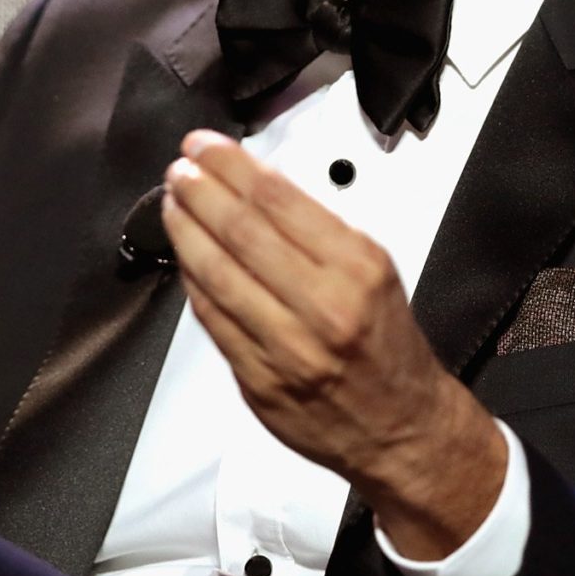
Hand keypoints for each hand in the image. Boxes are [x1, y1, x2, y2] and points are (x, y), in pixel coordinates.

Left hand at [160, 129, 506, 558]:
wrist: (401, 428)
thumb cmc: (387, 345)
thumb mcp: (375, 271)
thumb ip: (318, 232)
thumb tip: (254, 188)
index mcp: (357, 268)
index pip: (279, 199)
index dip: (232, 166)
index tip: (208, 147)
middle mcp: (324, 306)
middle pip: (242, 231)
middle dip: (202, 191)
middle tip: (182, 168)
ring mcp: (287, 348)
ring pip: (218, 275)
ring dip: (186, 232)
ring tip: (173, 204)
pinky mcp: (258, 381)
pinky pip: (212, 321)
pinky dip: (193, 283)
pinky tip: (184, 258)